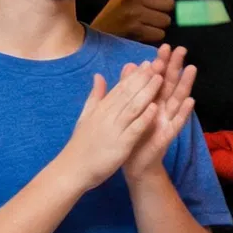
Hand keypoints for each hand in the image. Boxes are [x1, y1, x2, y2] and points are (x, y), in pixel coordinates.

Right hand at [56, 63, 162, 191]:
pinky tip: (155, 108)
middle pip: (128, 93)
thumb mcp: (86, 116)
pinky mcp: (120, 144)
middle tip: (158, 63)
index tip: (146, 62)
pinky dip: (144, 118)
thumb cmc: (81, 144)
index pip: (120, 88)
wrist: (72, 170)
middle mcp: (107, 116)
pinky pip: (134, 129)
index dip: (134, 75)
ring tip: (160, 79)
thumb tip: (99, 75)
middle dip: (144, 78)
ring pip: (133, 107)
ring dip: (147, 92)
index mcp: (100, 109)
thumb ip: (95, 96)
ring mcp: (114, 129)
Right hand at [90, 0, 182, 44]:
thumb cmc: (118, 10)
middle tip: (147, 13)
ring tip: (143, 23)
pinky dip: (153, 35)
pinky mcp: (134, 31)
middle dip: (163, 10)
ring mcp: (133, 14)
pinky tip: (141, 32)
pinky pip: (159, 34)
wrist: (96, 33)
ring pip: (166, 20)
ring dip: (158, 24)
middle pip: (170, 3)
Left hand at [124, 45, 197, 181]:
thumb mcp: (128, 108)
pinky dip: (185, 112)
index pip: (157, 78)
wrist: (133, 163)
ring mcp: (167, 120)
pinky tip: (191, 101)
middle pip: (170, 84)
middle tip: (182, 49)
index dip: (161, 63)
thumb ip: (129, 87)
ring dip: (185, 84)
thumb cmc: (132, 135)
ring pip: (177, 99)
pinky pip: (178, 122)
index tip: (165, 46)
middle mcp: (162, 108)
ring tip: (192, 68)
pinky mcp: (168, 135)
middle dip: (176, 67)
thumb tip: (131, 65)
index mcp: (151, 101)